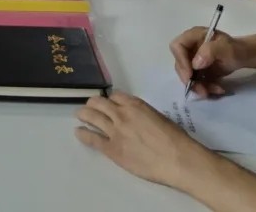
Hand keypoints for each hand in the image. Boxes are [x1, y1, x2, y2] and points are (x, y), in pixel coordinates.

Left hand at [75, 93, 207, 187]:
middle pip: (98, 103)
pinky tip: (78, 132)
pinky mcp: (112, 149)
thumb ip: (142, 114)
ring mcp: (115, 131)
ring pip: (91, 116)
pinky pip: (92, 139)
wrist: (177, 159)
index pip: (114, 96)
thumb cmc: (175, 139)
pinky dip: (83, 134)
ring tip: (79, 115)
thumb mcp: (158, 117)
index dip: (109, 100)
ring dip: (83, 114)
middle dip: (92, 104)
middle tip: (89, 108)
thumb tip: (136, 119)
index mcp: (135, 105)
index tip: (107, 104)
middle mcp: (121, 114)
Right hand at [169, 26, 245, 98]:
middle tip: (202, 90)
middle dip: (190, 80)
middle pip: (180, 64)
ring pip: (187, 76)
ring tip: (216, 90)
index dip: (180, 60)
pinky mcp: (197, 71)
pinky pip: (196, 82)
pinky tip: (218, 89)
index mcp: (193, 36)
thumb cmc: (236, 48)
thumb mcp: (226, 47)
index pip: (177, 46)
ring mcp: (192, 60)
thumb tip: (195, 64)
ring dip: (199, 86)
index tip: (190, 74)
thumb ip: (210, 51)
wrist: (244, 56)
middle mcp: (190, 48)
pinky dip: (205, 88)